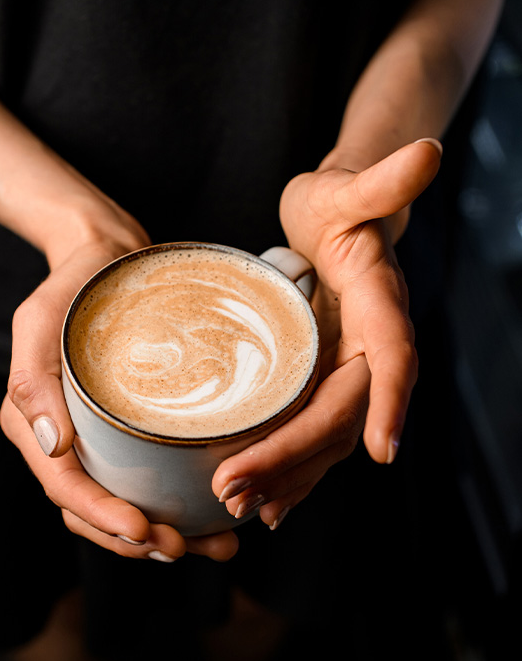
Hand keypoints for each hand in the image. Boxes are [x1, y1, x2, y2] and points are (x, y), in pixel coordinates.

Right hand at [1, 231, 240, 561]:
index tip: (145, 532)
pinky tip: (211, 518)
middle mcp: (58, 441)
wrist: (105, 257)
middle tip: (184, 548)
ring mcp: (91, 440)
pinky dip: (174, 507)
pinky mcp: (121, 433)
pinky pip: (141, 482)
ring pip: (120, 505)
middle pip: (91, 510)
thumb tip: (51, 445)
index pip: (64, 487)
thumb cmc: (72, 285)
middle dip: (135, 540)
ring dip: (162, 536)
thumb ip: (33, 382)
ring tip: (215, 546)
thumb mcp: (40, 321)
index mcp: (31, 423)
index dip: (102, 517)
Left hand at [214, 139, 441, 527]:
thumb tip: (425, 153)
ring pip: (325, 440)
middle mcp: (369, 350)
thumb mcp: (347, 189)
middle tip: (235, 488)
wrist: (333, 222)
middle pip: (342, 416)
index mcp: (381, 307)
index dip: (390, 403)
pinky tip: (261, 505)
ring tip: (237, 507)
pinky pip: (308, 438)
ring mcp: (344, 373)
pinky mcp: (319, 386)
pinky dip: (288, 473)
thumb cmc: (337, 202)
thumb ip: (380, 181)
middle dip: (293, 457)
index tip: (382, 451)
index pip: (393, 360)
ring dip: (285, 478)